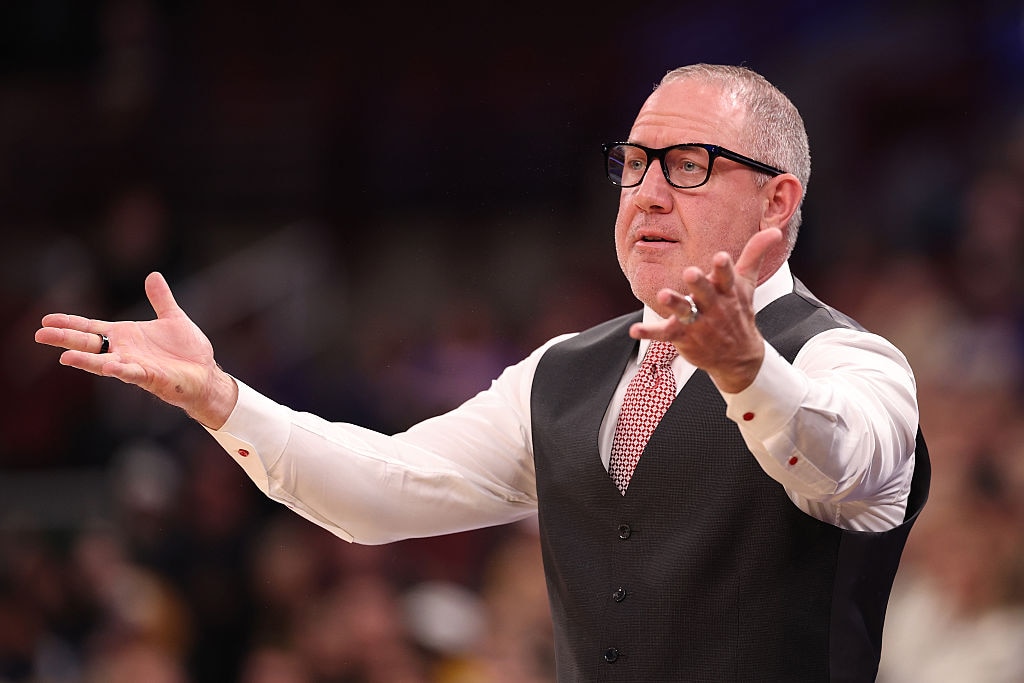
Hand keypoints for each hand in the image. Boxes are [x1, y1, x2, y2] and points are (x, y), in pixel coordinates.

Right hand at [34, 272, 237, 428]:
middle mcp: (125, 352)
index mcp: (126, 336)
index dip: (70, 324)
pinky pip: (133, 373)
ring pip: (104, 363)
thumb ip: (161, 299)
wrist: (207, 373)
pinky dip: (122, 369)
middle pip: (89, 345)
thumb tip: (153, 276)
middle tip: (39, 335)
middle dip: (65, 339)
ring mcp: (135, 366)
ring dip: (86, 360)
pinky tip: (112, 366)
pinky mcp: (151, 377)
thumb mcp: (173, 318)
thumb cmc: (188, 351)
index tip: (46, 320)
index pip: (91, 328)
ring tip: (65, 357)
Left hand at [629, 228, 782, 392]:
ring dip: (674, 304)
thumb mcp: (747, 284)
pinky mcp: (681, 337)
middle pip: (705, 294)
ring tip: (662, 295)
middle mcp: (712, 308)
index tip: (720, 257)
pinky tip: (634, 330)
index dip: (724, 269)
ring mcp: (697, 324)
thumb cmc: (739, 313)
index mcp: (727, 293)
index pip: (727, 278)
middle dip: (699, 284)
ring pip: (684, 312)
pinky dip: (648, 332)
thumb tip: (776, 229)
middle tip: (691, 272)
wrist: (739, 357)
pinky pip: (663, 334)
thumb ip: (754, 254)